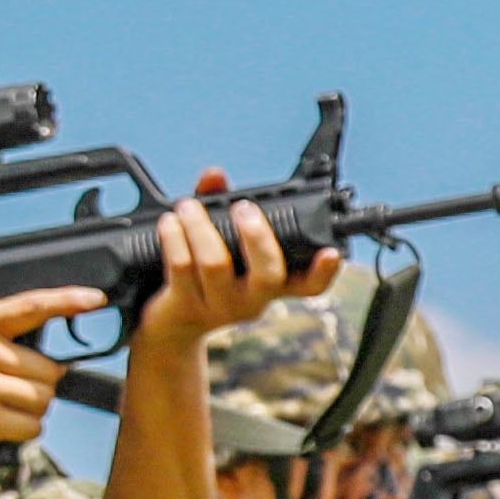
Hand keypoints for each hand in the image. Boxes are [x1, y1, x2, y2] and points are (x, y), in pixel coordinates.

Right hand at [0, 292, 93, 458]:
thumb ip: (0, 339)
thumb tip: (58, 362)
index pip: (32, 306)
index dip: (68, 301)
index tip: (95, 300)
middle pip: (49, 369)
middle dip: (37, 386)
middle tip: (3, 391)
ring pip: (44, 400)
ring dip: (29, 410)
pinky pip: (32, 426)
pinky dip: (22, 430)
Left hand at [136, 173, 338, 343]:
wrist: (170, 323)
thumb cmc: (202, 273)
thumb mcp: (219, 240)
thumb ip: (218, 204)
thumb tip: (215, 175)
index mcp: (272, 284)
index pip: (310, 285)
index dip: (324, 271)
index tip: (331, 252)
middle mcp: (253, 299)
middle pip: (268, 274)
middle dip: (257, 235)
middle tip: (243, 207)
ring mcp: (220, 307)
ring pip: (216, 264)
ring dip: (201, 228)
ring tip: (188, 206)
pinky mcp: (186, 307)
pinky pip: (182, 269)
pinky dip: (175, 239)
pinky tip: (169, 223)